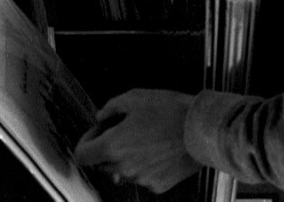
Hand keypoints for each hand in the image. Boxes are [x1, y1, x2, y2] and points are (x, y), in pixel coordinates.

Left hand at [75, 89, 199, 193]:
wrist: (202, 129)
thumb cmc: (170, 111)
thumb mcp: (134, 97)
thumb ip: (110, 107)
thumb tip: (101, 117)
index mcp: (113, 146)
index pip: (81, 155)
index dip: (85, 142)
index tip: (96, 132)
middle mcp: (123, 167)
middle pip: (101, 165)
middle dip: (106, 149)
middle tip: (121, 131)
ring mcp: (141, 179)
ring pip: (122, 172)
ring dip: (125, 158)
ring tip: (144, 139)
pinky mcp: (158, 185)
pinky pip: (142, 177)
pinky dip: (144, 166)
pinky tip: (157, 150)